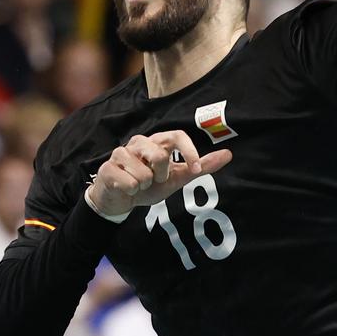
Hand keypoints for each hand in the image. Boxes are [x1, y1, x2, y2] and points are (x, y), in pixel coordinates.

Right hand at [85, 130, 232, 221]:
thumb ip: (201, 167)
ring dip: (144, 185)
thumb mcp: (177, 178)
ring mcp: (121, 153)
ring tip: (138, 184)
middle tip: (154, 180)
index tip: (196, 169)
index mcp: (157, 142)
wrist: (120, 200)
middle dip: (161, 175)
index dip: (189, 152)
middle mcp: (139, 142)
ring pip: (143, 173)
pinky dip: (131, 191)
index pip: (177, 136)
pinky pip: (128, 183)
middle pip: (160, 155)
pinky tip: (126, 188)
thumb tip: (228, 154)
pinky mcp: (107, 167)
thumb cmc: (149, 185)